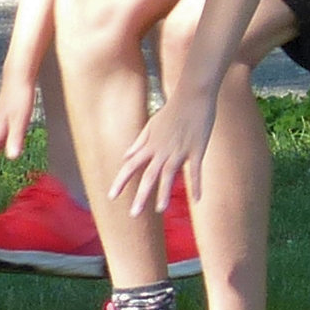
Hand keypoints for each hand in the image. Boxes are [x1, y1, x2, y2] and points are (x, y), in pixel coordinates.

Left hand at [109, 85, 218, 221]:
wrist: (193, 95)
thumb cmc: (172, 109)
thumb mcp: (152, 125)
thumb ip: (139, 142)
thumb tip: (126, 156)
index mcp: (150, 145)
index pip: (131, 166)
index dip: (121, 181)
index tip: (112, 196)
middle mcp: (162, 150)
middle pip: (148, 176)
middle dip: (140, 196)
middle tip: (133, 214)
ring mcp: (180, 151)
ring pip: (169, 175)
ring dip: (164, 193)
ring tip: (160, 209)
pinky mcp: (197, 150)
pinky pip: (196, 171)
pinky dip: (197, 185)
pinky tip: (197, 200)